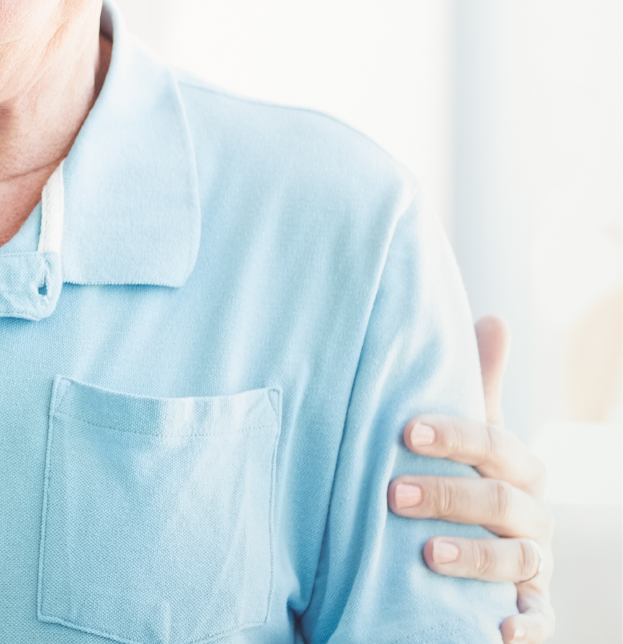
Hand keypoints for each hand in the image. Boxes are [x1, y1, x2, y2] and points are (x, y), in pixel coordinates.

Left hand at [388, 316, 553, 642]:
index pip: (496, 445)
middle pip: (504, 502)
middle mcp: (533, 517)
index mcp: (518, 470)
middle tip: (393, 495)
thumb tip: (495, 318)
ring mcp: (533, 566)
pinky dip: (522, 625)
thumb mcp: (465, 438)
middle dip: (451, 496)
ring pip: (517, 560)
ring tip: (426, 556)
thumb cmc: (463, 480)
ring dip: (475, 558)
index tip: (406, 429)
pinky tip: (496, 629)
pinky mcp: (529, 609)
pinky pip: (537, 620)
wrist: (467, 554)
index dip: (455, 435)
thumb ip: (474, 386)